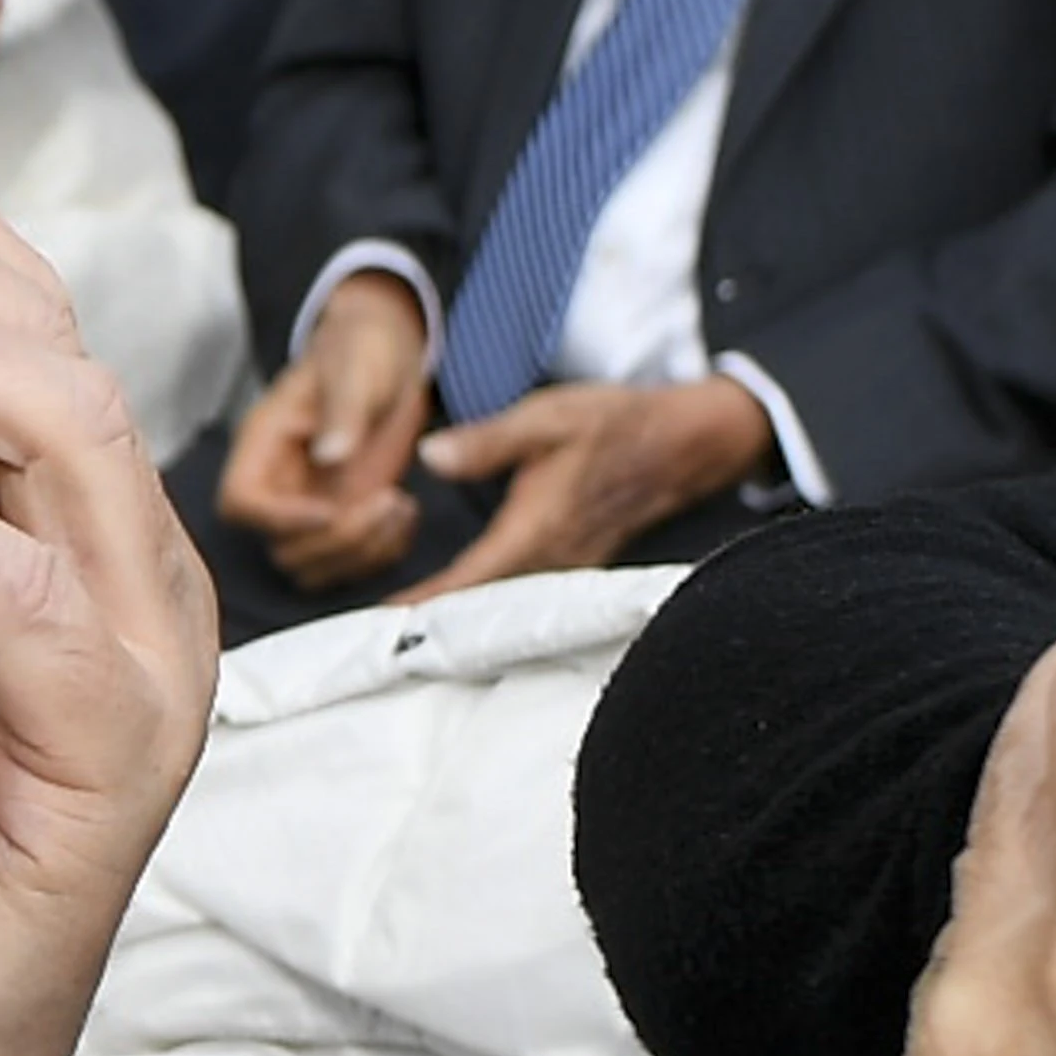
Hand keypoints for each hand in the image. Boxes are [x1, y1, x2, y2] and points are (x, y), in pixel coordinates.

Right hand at [211, 266, 436, 587]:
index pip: (241, 502)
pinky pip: (351, 564)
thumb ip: (344, 409)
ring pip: (315, 567)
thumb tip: (332, 454)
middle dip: (340, 539)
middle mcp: (281, 485)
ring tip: (402, 507)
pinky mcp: (345, 518)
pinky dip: (383, 552)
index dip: (280, 519)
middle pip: (282, 548)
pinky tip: (407, 513)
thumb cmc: (361, 350)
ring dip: (363, 553)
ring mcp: (312, 506)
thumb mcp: (355, 367)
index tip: (332, 508)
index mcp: (264, 444)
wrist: (386, 355)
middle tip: (389, 500)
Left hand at [399, 368, 770, 594]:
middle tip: (372, 637)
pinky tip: (465, 601)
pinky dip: (492, 599)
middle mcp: (554, 560)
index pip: (469, 583)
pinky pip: (527, 593)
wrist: (684, 440)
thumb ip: (486, 441)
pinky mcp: (578, 563)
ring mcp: (570, 566)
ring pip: (506, 603)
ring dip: (462, 615)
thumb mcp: (546, 418)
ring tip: (406, 626)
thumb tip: (430, 457)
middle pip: (484, 605)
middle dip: (432, 621)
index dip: (424, 606)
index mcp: (537, 531)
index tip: (380, 625)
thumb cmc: (615, 424)